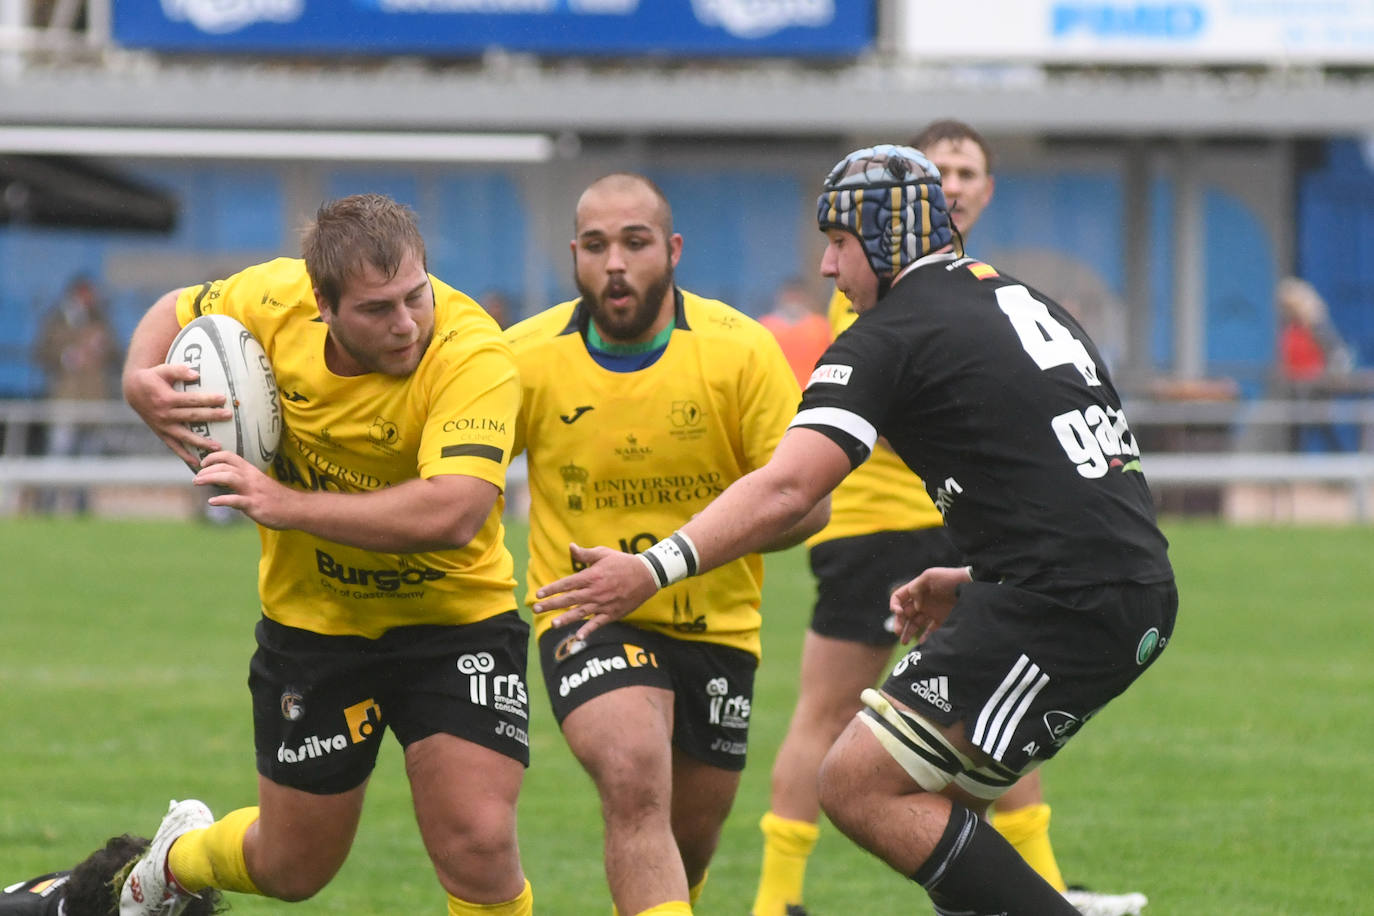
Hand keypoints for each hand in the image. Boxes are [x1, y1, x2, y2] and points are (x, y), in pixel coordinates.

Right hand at [124, 363, 231, 470]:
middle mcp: (164, 414)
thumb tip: (196, 375)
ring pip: (185, 436)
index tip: (223, 398)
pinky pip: (174, 446)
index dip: (207, 399)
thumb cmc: (152, 378)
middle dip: (212, 416)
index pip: (191, 400)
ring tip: (218, 447)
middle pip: (192, 416)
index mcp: (166, 398)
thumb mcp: (162, 370)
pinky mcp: (161, 433)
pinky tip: (197, 462)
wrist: (132, 391)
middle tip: (229, 416)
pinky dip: (184, 455)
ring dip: (201, 442)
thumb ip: (178, 370)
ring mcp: (163, 426)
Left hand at [193, 451, 296, 527]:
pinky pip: (235, 500)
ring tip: (197, 482)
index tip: (203, 463)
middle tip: (196, 478)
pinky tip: (212, 501)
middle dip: (207, 469)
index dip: (214, 456)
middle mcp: (251, 477)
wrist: (297, 509)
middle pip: (225, 466)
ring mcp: (252, 491)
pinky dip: (221, 500)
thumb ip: (243, 483)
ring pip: (228, 478)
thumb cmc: (278, 499)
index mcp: (252, 471)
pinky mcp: (254, 505)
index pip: (230, 456)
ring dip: (210, 478)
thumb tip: (225, 487)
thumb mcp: (260, 485)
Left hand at [532, 544, 659, 640]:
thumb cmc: (623, 562)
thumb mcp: (603, 553)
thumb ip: (585, 554)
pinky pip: (598, 623)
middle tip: (535, 608)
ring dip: (566, 619)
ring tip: (552, 624)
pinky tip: (578, 637)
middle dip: (552, 604)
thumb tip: (570, 547)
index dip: (552, 589)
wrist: (647, 575)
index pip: (567, 583)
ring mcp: (603, 604)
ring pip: (581, 613)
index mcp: (591, 576)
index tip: (539, 594)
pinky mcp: (612, 613)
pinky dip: (588, 630)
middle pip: (569, 599)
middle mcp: (595, 591)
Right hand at [889, 565, 971, 644]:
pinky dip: (925, 638)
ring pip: (915, 624)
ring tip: (903, 642)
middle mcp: (922, 601)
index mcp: (916, 590)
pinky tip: (920, 643)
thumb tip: (914, 605)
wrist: (971, 585)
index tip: (899, 613)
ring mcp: (931, 611)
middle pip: (905, 614)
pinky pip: (930, 631)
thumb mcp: (930, 576)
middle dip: (899, 623)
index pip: (899, 598)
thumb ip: (916, 588)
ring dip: (907, 632)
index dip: (895, 606)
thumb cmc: (950, 578)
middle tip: (898, 632)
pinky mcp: (942, 619)